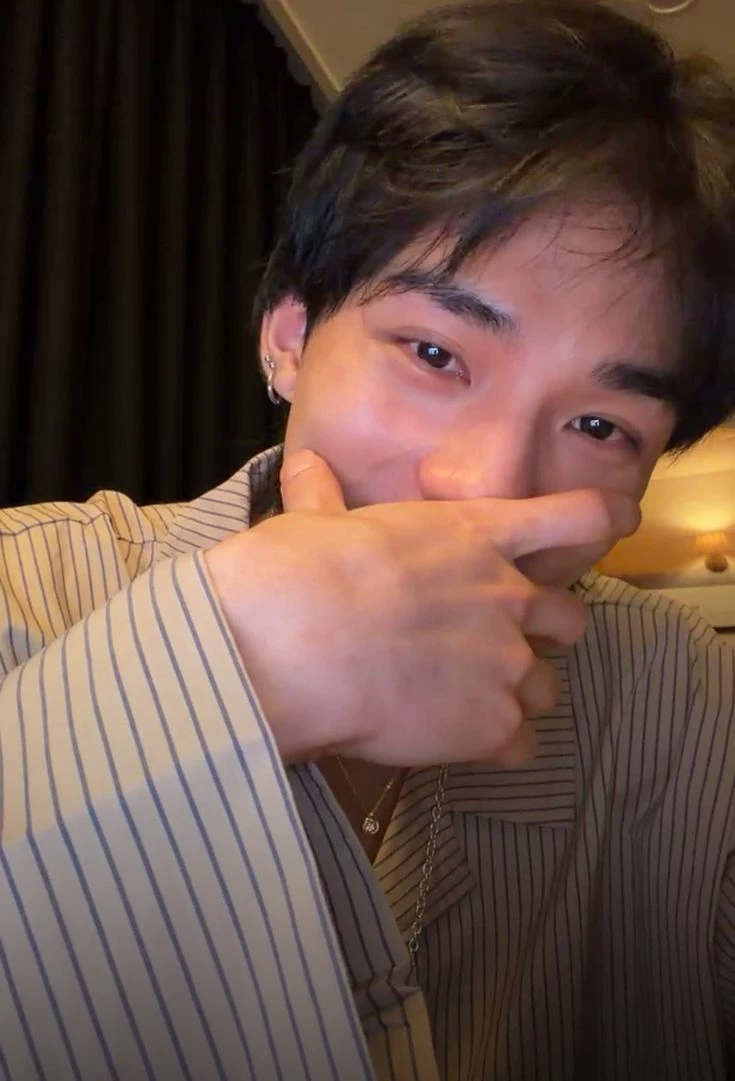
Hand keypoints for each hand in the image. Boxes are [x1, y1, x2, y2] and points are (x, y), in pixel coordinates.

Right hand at [205, 451, 638, 766]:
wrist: (299, 645)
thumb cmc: (305, 572)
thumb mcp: (316, 522)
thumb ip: (324, 497)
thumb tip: (304, 464)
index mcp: (476, 536)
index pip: (574, 517)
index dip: (603, 517)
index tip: (618, 518)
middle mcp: (508, 596)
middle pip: (570, 619)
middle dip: (545, 633)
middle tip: (499, 642)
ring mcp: (508, 663)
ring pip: (547, 688)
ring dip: (517, 695)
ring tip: (464, 703)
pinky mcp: (493, 725)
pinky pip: (523, 746)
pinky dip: (497, 747)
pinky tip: (454, 743)